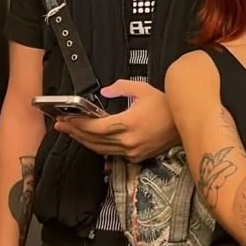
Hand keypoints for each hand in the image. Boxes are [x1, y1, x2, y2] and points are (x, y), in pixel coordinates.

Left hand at [54, 80, 177, 161]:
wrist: (184, 123)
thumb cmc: (166, 106)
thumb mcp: (142, 89)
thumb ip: (119, 88)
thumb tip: (104, 92)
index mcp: (128, 123)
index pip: (95, 127)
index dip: (78, 124)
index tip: (66, 119)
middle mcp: (129, 141)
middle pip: (94, 140)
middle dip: (75, 133)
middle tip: (61, 126)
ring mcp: (133, 151)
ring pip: (101, 149)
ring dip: (84, 142)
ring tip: (72, 134)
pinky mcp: (137, 157)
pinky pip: (112, 154)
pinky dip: (99, 148)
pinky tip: (91, 143)